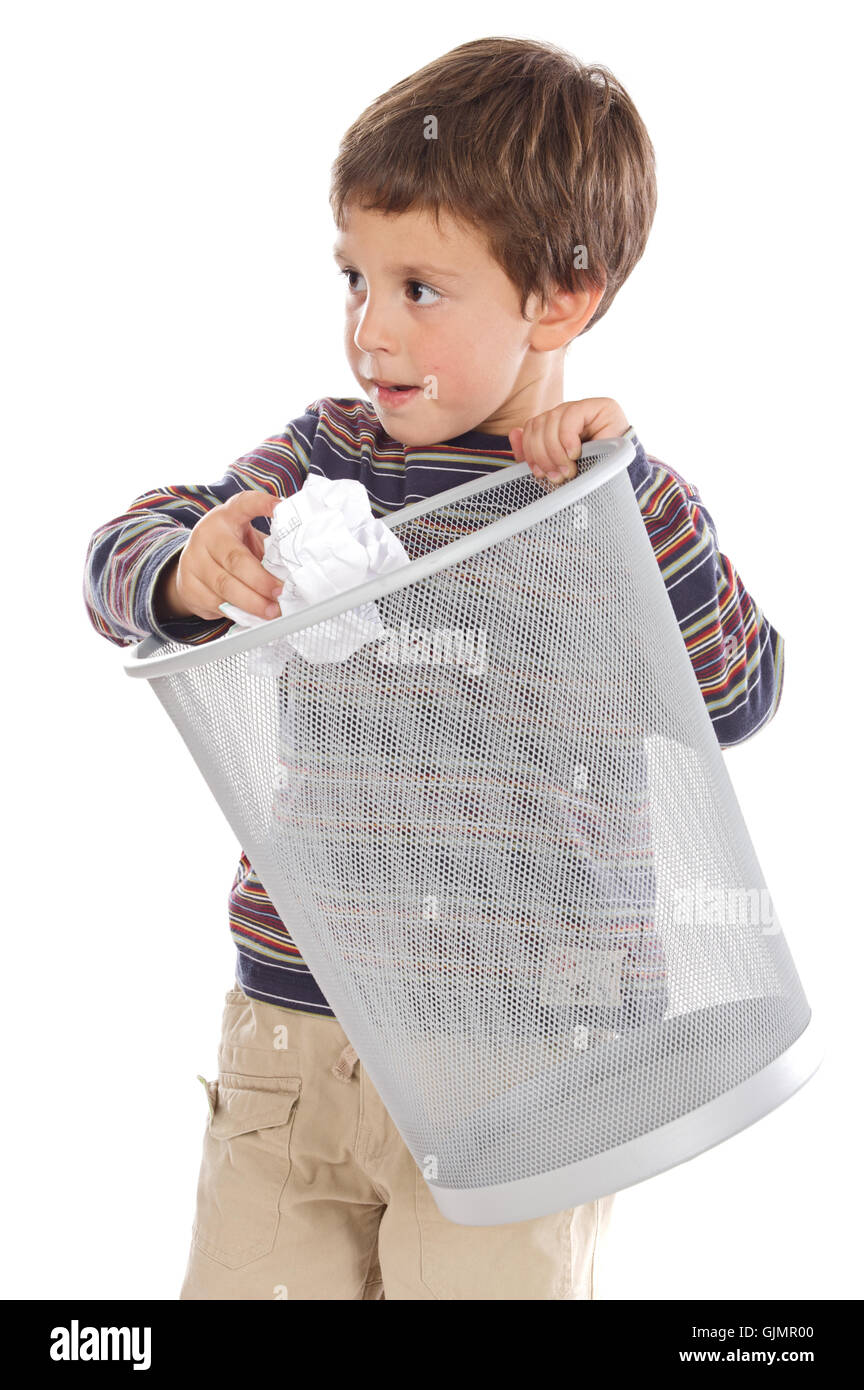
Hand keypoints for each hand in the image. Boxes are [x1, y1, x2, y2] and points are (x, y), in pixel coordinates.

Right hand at [166, 489, 284, 622]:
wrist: (193, 567)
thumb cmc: (231, 551)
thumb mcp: (247, 540)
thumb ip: (267, 548)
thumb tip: (296, 570)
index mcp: (227, 516)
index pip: (243, 504)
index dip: (261, 504)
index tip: (280, 507)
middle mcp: (207, 534)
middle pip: (235, 558)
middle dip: (261, 580)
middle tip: (280, 592)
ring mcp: (193, 560)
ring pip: (225, 585)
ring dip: (252, 602)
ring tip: (272, 611)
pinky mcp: (188, 586)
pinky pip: (216, 603)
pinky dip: (238, 612)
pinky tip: (253, 616)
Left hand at [508, 398, 629, 484]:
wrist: (622, 484)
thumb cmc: (588, 479)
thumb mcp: (553, 471)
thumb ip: (531, 454)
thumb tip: (513, 432)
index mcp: (556, 427)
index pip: (532, 427)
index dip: (530, 450)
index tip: (540, 474)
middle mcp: (568, 414)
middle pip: (539, 422)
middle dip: (543, 454)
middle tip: (556, 476)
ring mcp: (584, 408)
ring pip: (552, 419)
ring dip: (555, 450)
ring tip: (568, 470)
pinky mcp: (601, 406)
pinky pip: (572, 415)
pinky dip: (568, 438)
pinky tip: (575, 454)